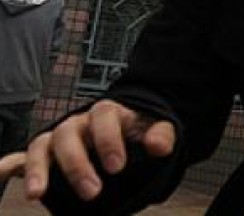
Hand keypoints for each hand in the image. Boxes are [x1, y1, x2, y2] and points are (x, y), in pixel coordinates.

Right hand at [1, 100, 175, 201]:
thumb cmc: (138, 133)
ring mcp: (58, 139)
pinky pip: (19, 157)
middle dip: (77, 164)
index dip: (109, 140)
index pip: (103, 118)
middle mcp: (77, 124)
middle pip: (68, 135)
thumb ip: (161, 134)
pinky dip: (7, 166)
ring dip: (37, 169)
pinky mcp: (44, 156)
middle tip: (93, 191)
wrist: (126, 136)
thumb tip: (159, 146)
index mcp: (106, 113)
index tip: (117, 167)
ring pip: (40, 146)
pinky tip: (1, 174)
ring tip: (37, 194)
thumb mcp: (155, 129)